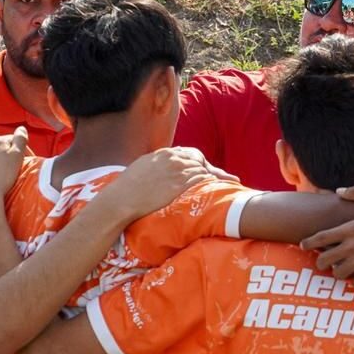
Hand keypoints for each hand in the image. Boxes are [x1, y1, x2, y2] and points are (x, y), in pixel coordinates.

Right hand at [113, 147, 238, 218]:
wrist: (122, 199)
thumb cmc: (127, 187)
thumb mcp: (142, 167)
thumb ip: (156, 163)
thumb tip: (161, 166)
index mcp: (164, 153)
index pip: (189, 154)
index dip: (199, 163)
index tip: (206, 170)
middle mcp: (174, 159)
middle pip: (200, 161)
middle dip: (213, 170)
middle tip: (228, 178)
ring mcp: (178, 171)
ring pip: (205, 171)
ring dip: (217, 178)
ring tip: (232, 184)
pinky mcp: (181, 185)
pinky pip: (203, 182)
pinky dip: (214, 185)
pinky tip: (223, 189)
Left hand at [300, 186, 353, 286]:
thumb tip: (339, 190)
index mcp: (352, 228)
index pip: (321, 238)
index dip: (308, 242)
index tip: (303, 245)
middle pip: (324, 260)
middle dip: (321, 262)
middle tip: (324, 262)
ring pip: (338, 274)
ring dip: (339, 272)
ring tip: (343, 269)